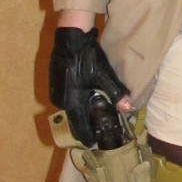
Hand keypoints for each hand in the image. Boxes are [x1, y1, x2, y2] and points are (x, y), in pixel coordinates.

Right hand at [48, 26, 129, 146]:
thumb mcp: (104, 75)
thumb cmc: (86, 57)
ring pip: (68, 108)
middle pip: (73, 118)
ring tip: (92, 114)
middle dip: (84, 124)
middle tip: (97, 128)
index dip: (86, 135)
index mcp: (71, 101)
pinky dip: (74, 102)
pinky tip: (85, 98)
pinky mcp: (55, 83)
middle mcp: (60, 99)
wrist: (70, 38)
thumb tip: (127, 108)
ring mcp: (55, 91)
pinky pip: (65, 99)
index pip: (78, 126)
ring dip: (79, 112)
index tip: (92, 143)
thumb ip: (116, 93)